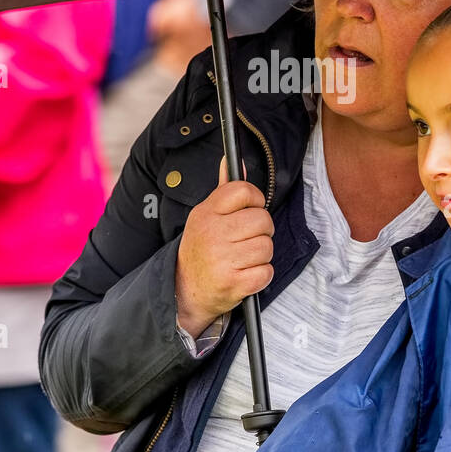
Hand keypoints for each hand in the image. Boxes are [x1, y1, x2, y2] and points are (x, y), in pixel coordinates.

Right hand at [174, 155, 273, 338]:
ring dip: (262, 255)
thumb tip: (234, 161)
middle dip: (262, 231)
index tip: (251, 210)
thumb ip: (224, 189)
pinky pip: (266, 272)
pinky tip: (246, 275)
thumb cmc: (202, 249)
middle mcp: (211, 233)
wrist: (184, 290)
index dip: (256, 200)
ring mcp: (221, 259)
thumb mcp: (206, 216)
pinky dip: (261, 276)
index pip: (243, 191)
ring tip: (245, 259)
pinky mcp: (231, 283)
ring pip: (267, 247)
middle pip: (262, 220)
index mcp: (206, 212)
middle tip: (249, 239)